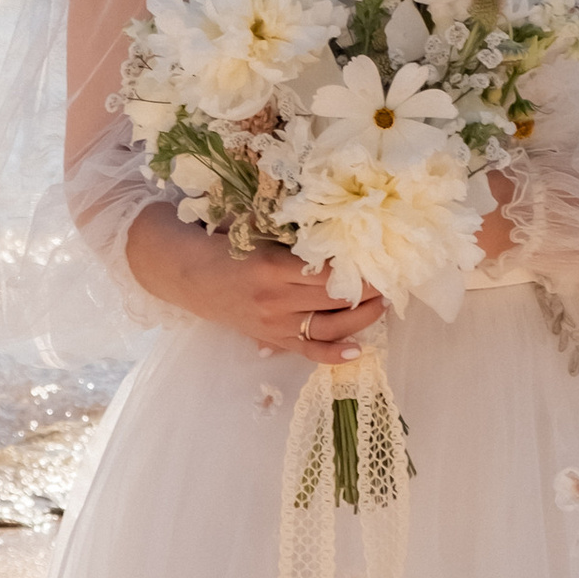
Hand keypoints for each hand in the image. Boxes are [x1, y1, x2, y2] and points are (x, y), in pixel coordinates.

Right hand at [126, 206, 387, 365]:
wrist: (186, 274)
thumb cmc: (222, 243)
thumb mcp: (253, 227)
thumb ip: (290, 230)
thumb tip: (335, 222)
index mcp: (271, 267)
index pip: (327, 272)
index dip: (359, 269)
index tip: (381, 258)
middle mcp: (276, 300)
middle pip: (334, 299)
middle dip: (368, 290)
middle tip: (391, 278)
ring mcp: (274, 324)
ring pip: (328, 328)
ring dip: (361, 319)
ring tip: (382, 305)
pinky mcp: (272, 338)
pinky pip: (308, 351)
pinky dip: (334, 354)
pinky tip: (358, 351)